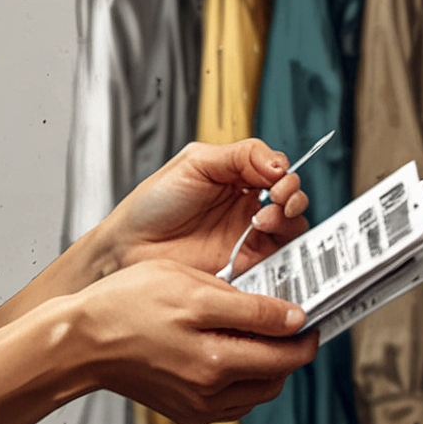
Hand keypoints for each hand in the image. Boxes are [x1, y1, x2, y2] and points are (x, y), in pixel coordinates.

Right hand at [71, 258, 317, 423]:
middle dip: (288, 351)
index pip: (286, 353)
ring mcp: (197, 408)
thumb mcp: (192, 288)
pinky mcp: (185, 414)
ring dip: (265, 368)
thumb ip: (248, 308)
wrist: (79, 341)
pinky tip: (225, 355)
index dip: (305, 331)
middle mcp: (211, 394)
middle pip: (276, 377)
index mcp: (216, 362)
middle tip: (286, 323)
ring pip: (256, 392)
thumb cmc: (125, 306)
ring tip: (253, 335)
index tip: (309, 315)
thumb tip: (293, 320)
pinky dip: (240, 382)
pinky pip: (231, 402)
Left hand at [97, 138, 310, 281]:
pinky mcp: (247, 268)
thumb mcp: (194, 163)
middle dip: (292, 197)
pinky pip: (279, 262)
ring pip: (292, 229)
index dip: (284, 174)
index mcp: (237, 178)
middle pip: (292, 200)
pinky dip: (284, 252)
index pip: (278, 171)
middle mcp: (248, 208)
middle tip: (275, 200)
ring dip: (288, 222)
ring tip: (262, 223)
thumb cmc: (153, 204)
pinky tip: (264, 243)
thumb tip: (278, 163)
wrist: (130, 246)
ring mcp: (249, 239)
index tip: (275, 179)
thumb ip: (240, 155)